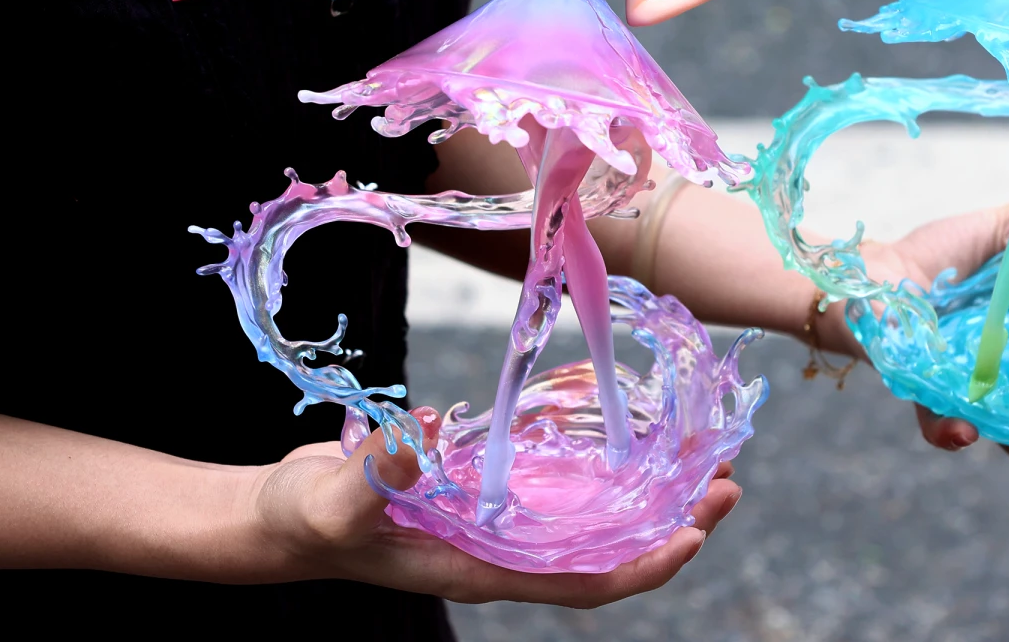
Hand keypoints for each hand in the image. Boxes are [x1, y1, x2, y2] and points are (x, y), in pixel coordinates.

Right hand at [253, 406, 742, 604]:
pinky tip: (621, 429)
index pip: (583, 579)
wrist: (281, 517)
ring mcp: (496, 520)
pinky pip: (554, 483)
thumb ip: (372, 474)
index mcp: (482, 566)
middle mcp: (502, 547)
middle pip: (606, 545)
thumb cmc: (303, 521)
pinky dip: (595, 461)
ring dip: (647, 487)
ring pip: (590, 513)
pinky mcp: (483, 489)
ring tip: (700, 451)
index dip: (644, 563)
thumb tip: (415, 431)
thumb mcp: (332, 500)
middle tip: (727, 477)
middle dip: (671, 519)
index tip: (696, 533)